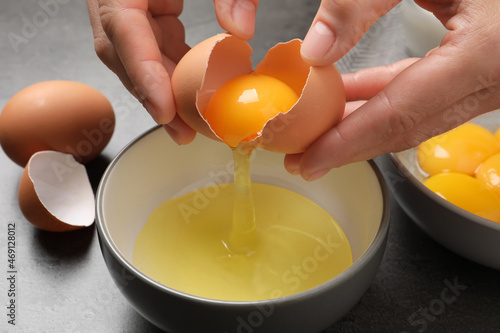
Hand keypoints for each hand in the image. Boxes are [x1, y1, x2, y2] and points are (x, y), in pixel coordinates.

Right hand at [86, 0, 194, 143]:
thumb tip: (238, 29)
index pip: (122, 31)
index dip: (143, 75)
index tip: (165, 110)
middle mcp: (114, 3)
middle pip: (126, 59)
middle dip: (153, 100)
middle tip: (183, 131)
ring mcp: (129, 12)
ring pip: (140, 63)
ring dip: (164, 95)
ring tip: (189, 124)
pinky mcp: (146, 14)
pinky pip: (157, 50)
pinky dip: (174, 75)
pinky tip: (192, 95)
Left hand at [286, 0, 499, 180]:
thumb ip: (363, 3)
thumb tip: (315, 51)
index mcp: (486, 52)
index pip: (400, 113)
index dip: (349, 142)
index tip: (310, 160)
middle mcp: (494, 78)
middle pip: (406, 128)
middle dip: (349, 146)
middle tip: (303, 158)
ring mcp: (491, 81)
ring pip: (414, 117)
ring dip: (363, 126)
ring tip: (317, 132)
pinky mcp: (481, 73)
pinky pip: (425, 97)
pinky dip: (383, 99)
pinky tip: (349, 97)